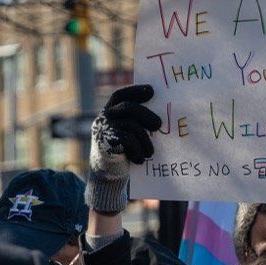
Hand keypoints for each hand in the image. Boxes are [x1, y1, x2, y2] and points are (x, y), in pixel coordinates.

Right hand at [87, 84, 162, 213]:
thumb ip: (138, 122)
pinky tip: (140, 159)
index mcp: (110, 111)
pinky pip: (127, 139)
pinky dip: (137, 149)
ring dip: (145, 140)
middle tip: (159, 125)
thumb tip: (162, 118)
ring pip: (130, 125)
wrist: (108, 174)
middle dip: (146, 115)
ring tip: (150, 153)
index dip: (135, 91)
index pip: (121, 95)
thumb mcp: (131, 133)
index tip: (152, 91)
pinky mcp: (104, 142)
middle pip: (128, 108)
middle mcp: (104, 117)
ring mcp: (103, 128)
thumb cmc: (125, 151)